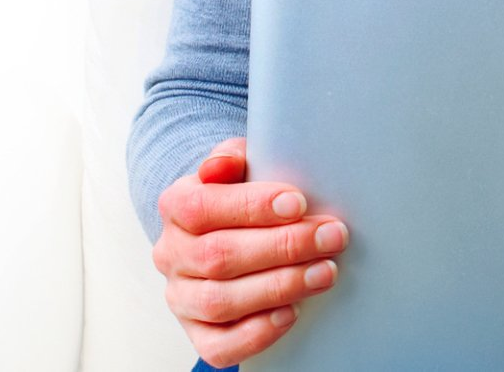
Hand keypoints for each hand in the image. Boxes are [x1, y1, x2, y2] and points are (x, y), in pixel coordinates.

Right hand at [152, 138, 348, 367]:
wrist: (228, 223)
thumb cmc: (242, 189)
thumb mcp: (240, 160)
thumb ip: (232, 156)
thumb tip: (224, 164)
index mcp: (176, 204)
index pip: (203, 207)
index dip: (252, 206)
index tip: (298, 203)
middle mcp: (171, 254)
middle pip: (219, 256)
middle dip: (283, 247)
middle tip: (331, 236)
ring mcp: (181, 297)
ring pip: (221, 301)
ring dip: (280, 286)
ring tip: (325, 271)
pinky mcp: (196, 332)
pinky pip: (218, 346)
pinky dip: (256, 332)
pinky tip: (291, 312)